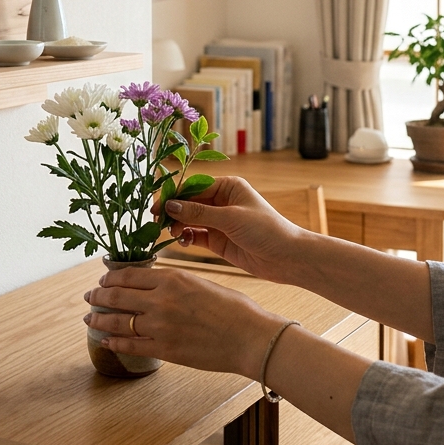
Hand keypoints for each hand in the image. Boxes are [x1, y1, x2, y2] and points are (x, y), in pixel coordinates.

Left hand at [83, 266, 284, 378]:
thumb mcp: (201, 283)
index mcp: (172, 279)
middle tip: (89, 297)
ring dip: (99, 319)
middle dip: (98, 296)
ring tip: (90, 318)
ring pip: (118, 321)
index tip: (102, 281)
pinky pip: (130, 345)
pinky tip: (107, 340)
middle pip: (117, 297)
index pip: (128, 275)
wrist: (249, 337)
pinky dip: (115, 342)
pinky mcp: (164, 350)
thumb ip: (175, 284)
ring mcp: (160, 327)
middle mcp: (161, 301)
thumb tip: (154, 286)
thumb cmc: (233, 309)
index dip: (110, 279)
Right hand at [156, 176, 308, 282]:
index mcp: (228, 186)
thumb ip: (199, 213)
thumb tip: (170, 206)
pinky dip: (187, 237)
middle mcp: (222, 201)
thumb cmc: (266, 230)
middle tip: (156, 223)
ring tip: (169, 233)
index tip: (157, 206)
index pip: (194, 187)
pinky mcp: (219, 241)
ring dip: (177, 226)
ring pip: (190, 220)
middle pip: (189, 203)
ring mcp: (220, 222)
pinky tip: (181, 241)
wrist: (288, 258)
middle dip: (173, 212)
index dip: (174, 195)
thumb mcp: (231, 218)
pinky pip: (196, 236)